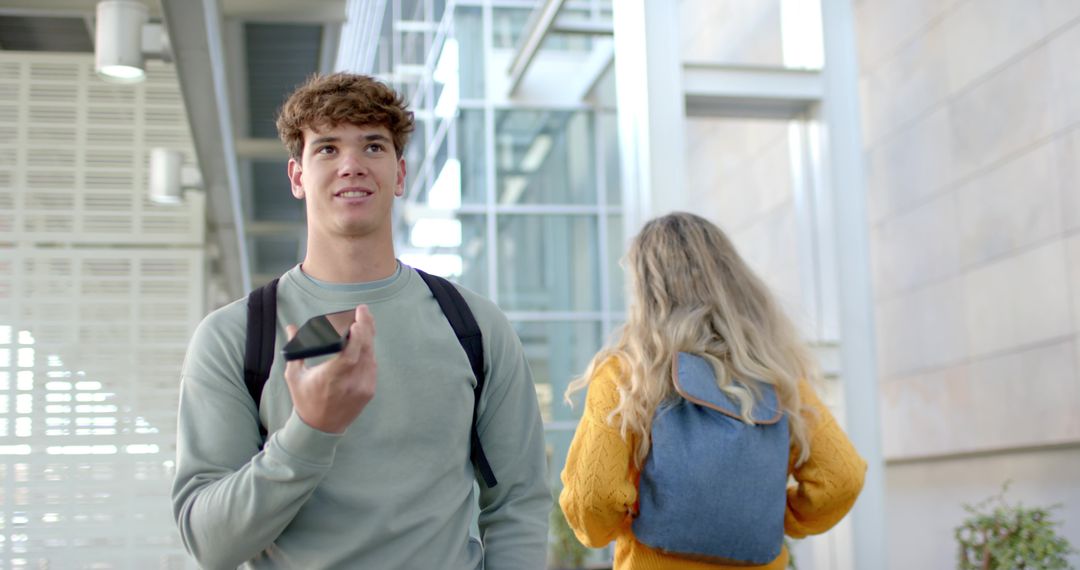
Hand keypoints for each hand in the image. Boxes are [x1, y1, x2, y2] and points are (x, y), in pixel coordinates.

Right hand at [283, 305, 376, 433]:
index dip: (358, 336)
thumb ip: (295, 349)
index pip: (350, 353)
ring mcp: (362, 387)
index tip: (357, 320)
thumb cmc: (305, 400)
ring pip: (371, 356)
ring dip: (369, 337)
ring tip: (364, 321)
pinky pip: (372, 366)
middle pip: (364, 350)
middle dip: (366, 327)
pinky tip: (366, 340)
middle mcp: (349, 382)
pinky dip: (369, 352)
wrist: (320, 428)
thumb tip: (291, 327)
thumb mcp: (294, 376)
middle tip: (363, 311)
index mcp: (331, 377)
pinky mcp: (369, 391)